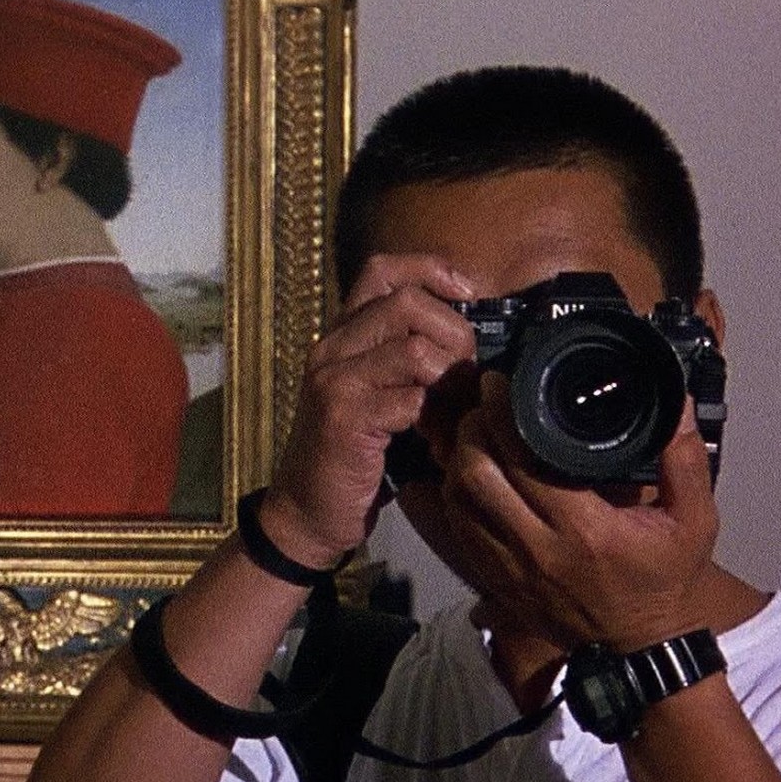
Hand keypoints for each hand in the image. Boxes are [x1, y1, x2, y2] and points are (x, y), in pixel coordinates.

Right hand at [261, 255, 476, 567]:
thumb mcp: (377, 395)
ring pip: (416, 349)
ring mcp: (333, 380)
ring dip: (451, 382)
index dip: (432, 270)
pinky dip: (437, 421)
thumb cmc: (353, 456)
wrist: (307, 511)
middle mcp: (331, 348)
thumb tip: (473, 338)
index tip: (468, 295)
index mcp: (342, 336)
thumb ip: (407, 360)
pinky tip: (436, 443)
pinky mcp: (343, 416)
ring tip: (452, 414)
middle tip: (465, 376)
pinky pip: (411, 399)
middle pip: (408, 302)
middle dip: (455, 334)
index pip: (383, 270)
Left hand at [438, 374, 718, 650]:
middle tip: (481, 404)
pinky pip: (459, 526)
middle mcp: (538, 548)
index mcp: (585, 530)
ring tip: (475, 433)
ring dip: (458, 460)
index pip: (523, 461)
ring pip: (457, 500)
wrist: (640, 644)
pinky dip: (456, 494)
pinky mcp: (495, 578)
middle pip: (475, 476)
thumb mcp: (694, 521)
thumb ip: (683, 460)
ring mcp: (510, 567)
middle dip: (471, 430)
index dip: (502, 416)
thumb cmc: (663, 580)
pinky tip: (472, 473)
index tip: (498, 385)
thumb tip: (674, 404)